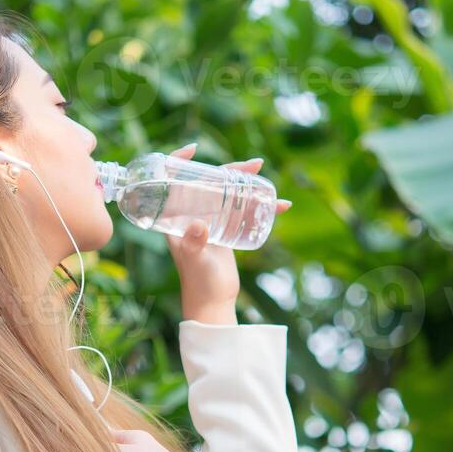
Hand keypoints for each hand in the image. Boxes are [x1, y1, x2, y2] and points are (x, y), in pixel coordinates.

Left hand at [164, 143, 292, 325]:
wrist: (212, 302)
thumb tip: (200, 226)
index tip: (194, 149)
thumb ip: (194, 243)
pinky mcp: (227, 230)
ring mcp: (211, 221)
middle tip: (252, 164)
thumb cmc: (197, 282)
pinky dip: (261, 207)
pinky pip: (243, 212)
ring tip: (264, 175)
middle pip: (208, 182)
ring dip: (248, 183)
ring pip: (229, 193)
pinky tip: (280, 205)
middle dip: (229, 168)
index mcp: (175, 216)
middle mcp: (191, 214)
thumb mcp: (194, 259)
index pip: (172, 181)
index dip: (178, 161)